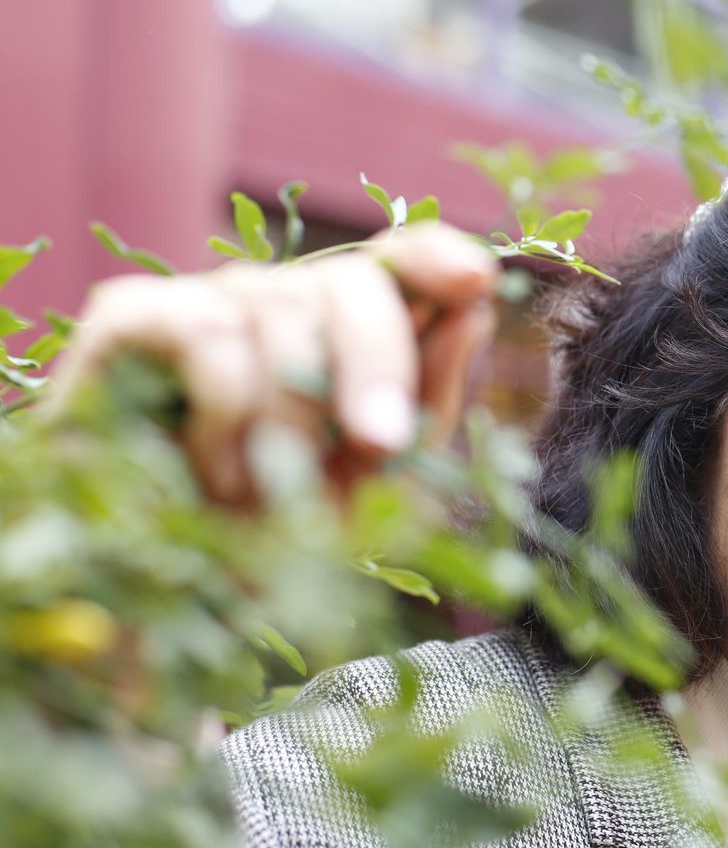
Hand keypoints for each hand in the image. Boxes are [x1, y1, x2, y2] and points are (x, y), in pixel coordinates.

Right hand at [49, 223, 498, 502]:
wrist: (162, 588)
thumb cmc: (282, 529)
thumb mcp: (380, 476)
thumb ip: (430, 392)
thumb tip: (474, 308)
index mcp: (351, 329)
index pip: (404, 259)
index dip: (437, 258)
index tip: (476, 284)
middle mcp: (285, 296)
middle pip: (354, 280)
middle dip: (379, 364)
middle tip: (380, 445)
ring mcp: (211, 297)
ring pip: (281, 311)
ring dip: (290, 420)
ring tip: (270, 495)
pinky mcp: (132, 314)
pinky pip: (209, 333)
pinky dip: (227, 411)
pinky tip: (217, 471)